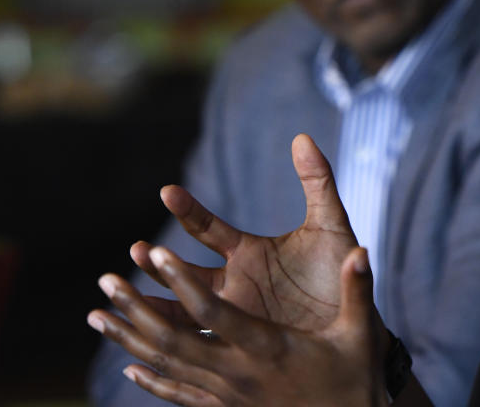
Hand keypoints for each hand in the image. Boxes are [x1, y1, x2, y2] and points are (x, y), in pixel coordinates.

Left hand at [88, 245, 387, 405]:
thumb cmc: (355, 380)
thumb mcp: (361, 335)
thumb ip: (357, 291)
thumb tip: (362, 252)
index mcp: (267, 348)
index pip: (212, 312)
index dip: (181, 281)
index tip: (156, 253)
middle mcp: (238, 372)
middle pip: (174, 338)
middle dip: (137, 307)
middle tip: (106, 280)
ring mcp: (228, 394)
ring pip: (168, 366)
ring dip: (130, 338)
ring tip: (97, 316)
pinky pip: (180, 395)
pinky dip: (152, 381)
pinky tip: (130, 367)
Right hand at [132, 134, 356, 331]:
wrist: (356, 317)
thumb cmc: (342, 270)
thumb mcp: (330, 225)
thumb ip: (317, 182)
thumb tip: (302, 136)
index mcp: (249, 252)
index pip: (208, 227)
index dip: (188, 210)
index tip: (168, 192)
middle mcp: (234, 281)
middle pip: (184, 269)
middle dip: (158, 260)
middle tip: (136, 250)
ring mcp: (233, 313)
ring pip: (182, 307)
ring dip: (154, 300)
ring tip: (124, 292)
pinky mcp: (241, 343)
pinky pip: (199, 342)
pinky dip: (171, 341)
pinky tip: (142, 342)